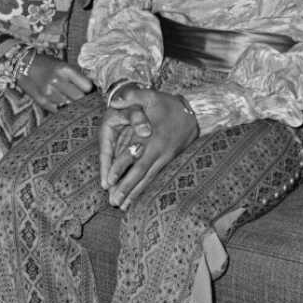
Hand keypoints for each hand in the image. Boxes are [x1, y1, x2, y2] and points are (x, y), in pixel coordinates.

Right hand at [16, 54, 92, 110]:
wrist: (21, 64)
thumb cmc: (45, 63)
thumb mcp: (61, 64)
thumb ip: (76, 76)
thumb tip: (92, 90)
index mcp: (64, 69)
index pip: (87, 86)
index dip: (91, 90)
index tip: (91, 92)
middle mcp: (57, 80)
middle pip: (80, 98)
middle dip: (84, 100)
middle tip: (85, 100)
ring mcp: (48, 92)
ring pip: (70, 106)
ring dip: (72, 105)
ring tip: (71, 100)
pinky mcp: (42, 101)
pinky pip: (59, 110)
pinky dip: (62, 108)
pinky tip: (61, 103)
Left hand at [99, 86, 197, 209]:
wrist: (192, 113)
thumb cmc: (167, 103)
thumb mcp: (150, 95)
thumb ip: (132, 96)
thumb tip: (114, 100)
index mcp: (151, 138)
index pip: (133, 156)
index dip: (121, 168)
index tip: (109, 180)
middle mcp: (158, 152)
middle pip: (140, 174)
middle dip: (126, 189)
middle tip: (113, 203)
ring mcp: (164, 159)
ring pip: (147, 179)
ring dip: (134, 193)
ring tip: (121, 207)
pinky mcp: (166, 161)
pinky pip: (153, 178)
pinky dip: (143, 189)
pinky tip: (135, 199)